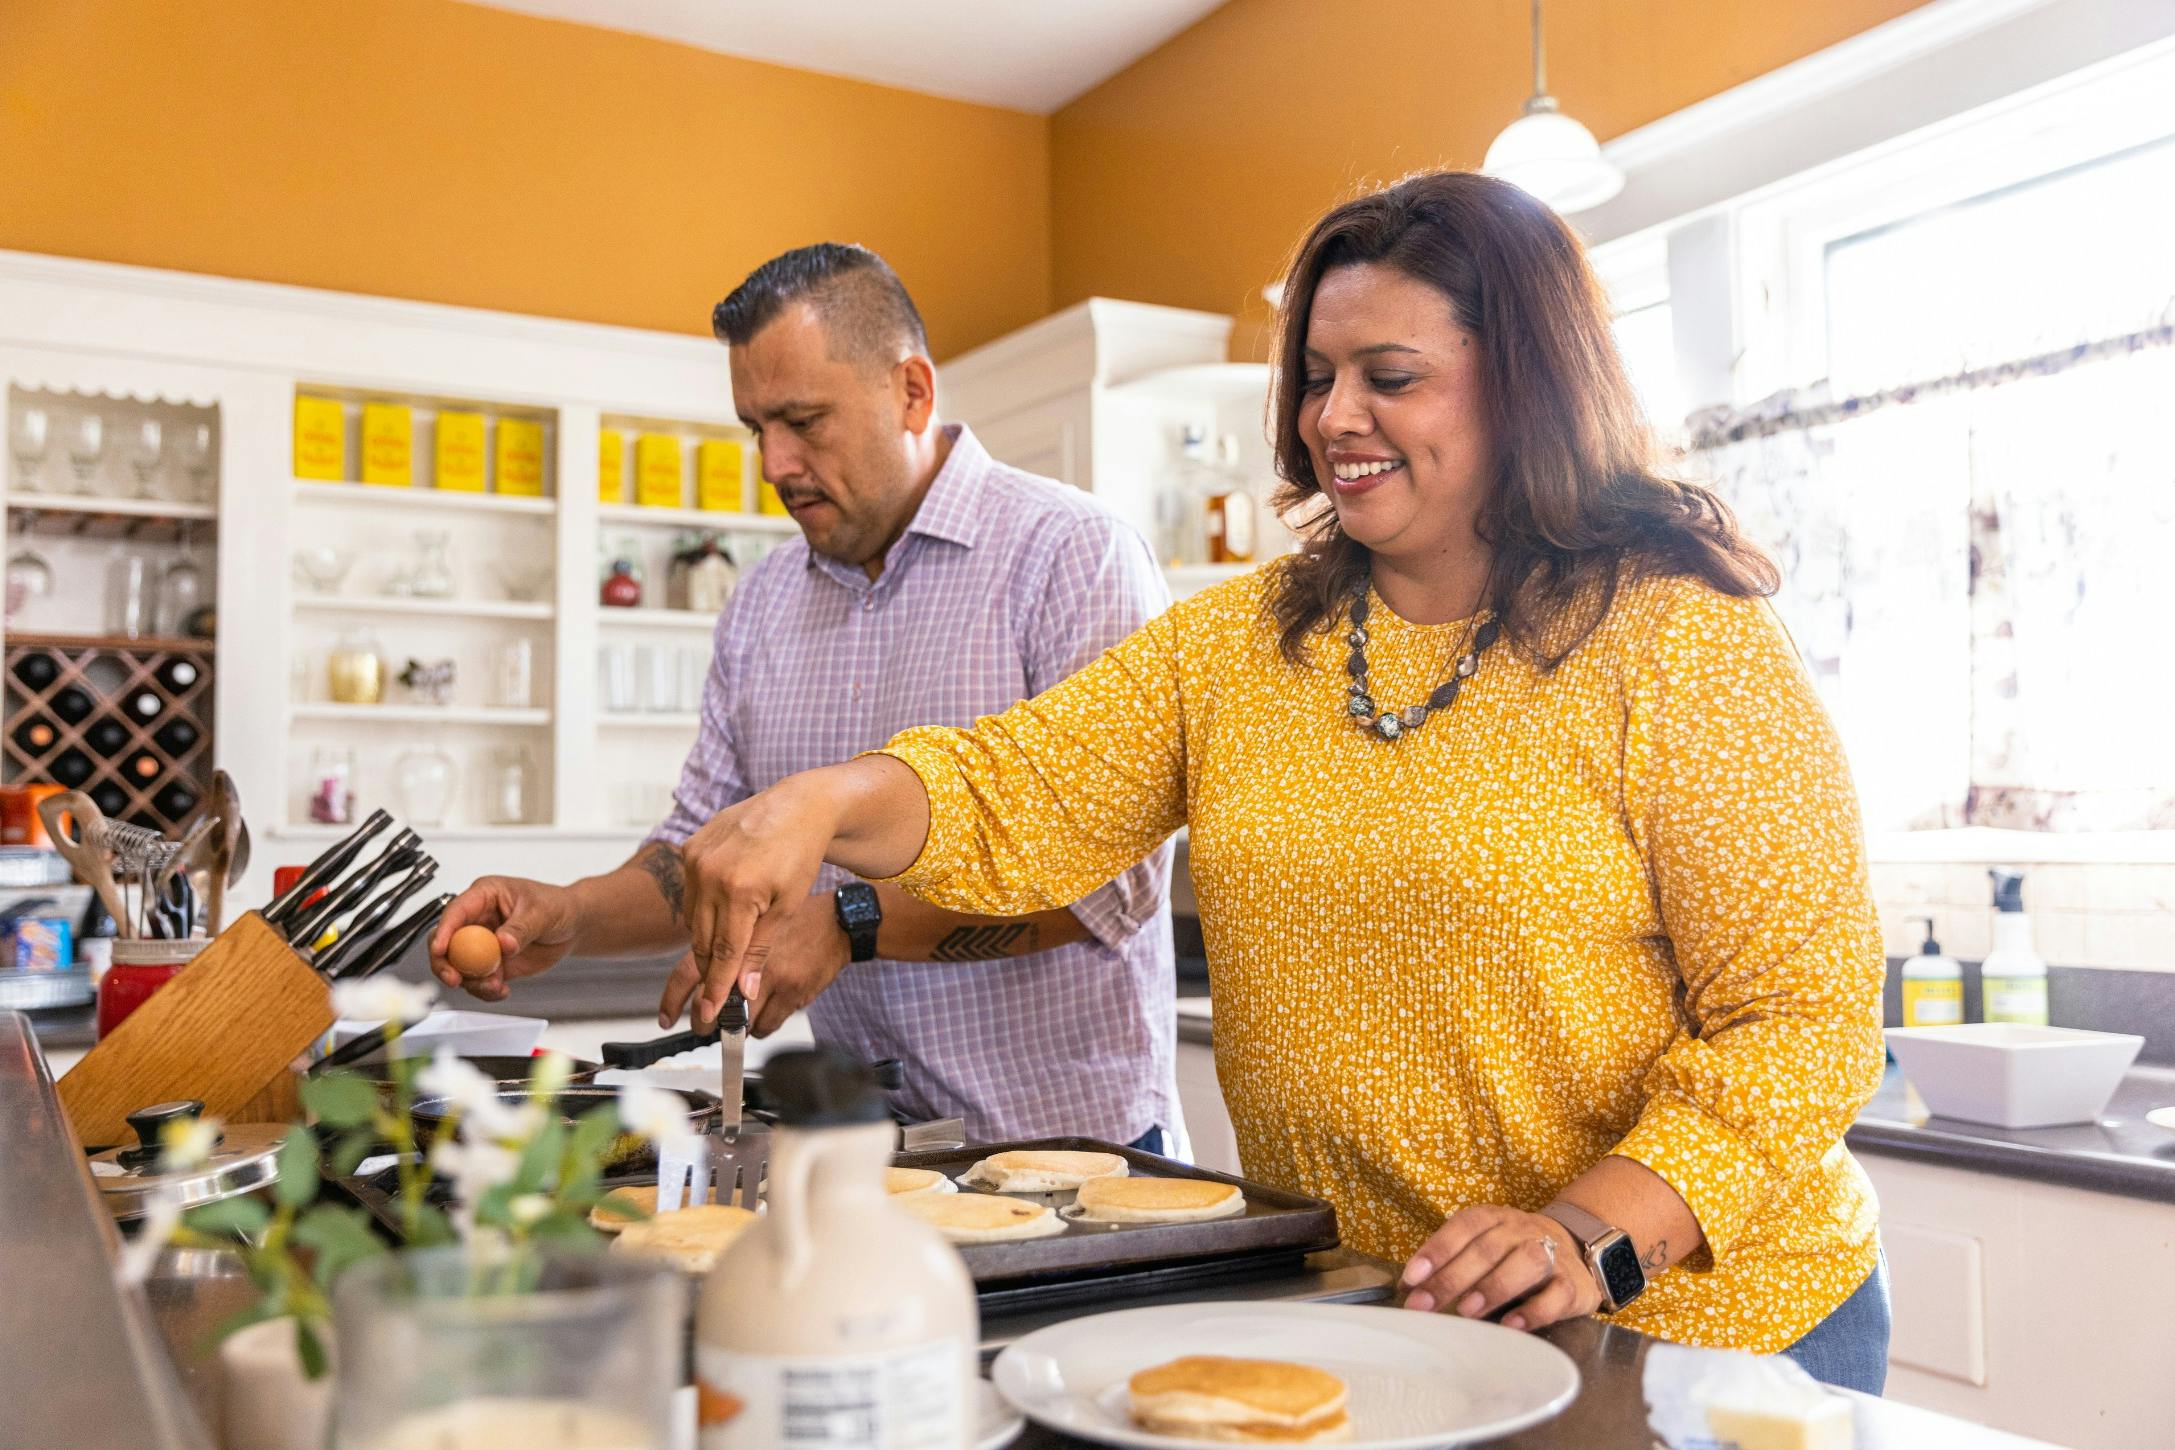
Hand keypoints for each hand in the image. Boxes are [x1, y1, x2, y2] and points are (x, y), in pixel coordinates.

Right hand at [427, 876, 579, 1001]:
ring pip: (459, 966)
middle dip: (445, 963)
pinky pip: (478, 981)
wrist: (572, 926)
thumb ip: (520, 928)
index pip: (455, 912)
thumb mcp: (542, 912)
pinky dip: (485, 990)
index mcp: (484, 896)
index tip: (440, 949)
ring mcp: (481, 944)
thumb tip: (503, 942)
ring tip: (496, 986)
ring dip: (473, 981)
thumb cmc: (557, 906)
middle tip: (455, 979)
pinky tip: (501, 991)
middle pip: (445, 942)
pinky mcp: (490, 964)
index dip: (444, 930)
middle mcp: (477, 920)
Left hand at [656, 890, 848, 1036]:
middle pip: (710, 1006)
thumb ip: (729, 952)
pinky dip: (763, 1026)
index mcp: (731, 943)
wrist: (838, 923)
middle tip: (707, 1027)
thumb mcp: (754, 927)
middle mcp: (745, 961)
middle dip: (706, 1024)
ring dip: (741, 1025)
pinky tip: (770, 1013)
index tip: (666, 1019)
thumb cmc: (795, 924)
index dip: (672, 1000)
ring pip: (740, 1022)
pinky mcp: (792, 992)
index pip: (687, 973)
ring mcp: (769, 977)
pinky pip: (767, 1026)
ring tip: (749, 1014)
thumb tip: (705, 984)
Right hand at [678, 773, 843, 1023]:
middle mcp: (710, 874)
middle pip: (701, 939)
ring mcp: (696, 858)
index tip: (711, 1013)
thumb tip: (743, 991)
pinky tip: (719, 914)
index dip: (716, 987)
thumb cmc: (799, 855)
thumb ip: (760, 949)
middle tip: (713, 995)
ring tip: (721, 956)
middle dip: (708, 969)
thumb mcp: (787, 906)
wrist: (797, 806)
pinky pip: (690, 892)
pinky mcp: (690, 847)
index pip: (723, 953)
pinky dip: (702, 909)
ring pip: (692, 918)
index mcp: (739, 891)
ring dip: (704, 939)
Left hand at [1399, 1205, 1600, 1331]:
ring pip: (1526, 1262)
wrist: (1577, 1248)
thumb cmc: (1513, 1253)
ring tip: (1467, 1311)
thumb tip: (1409, 1289)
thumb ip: (1450, 1263)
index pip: (1464, 1227)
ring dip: (1493, 1286)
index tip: (1412, 1277)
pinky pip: (1556, 1295)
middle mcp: (1521, 1231)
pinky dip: (1533, 1310)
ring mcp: (1551, 1255)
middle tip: (1425, 1303)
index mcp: (1494, 1218)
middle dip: (1452, 1277)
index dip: (1437, 1250)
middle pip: (1487, 1248)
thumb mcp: (1483, 1247)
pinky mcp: (1572, 1285)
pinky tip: (1511, 1325)